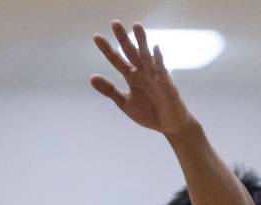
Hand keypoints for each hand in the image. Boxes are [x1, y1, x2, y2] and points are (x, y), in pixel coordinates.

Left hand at [91, 21, 192, 135]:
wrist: (169, 125)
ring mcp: (155, 77)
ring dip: (142, 42)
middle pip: (131, 53)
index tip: (96, 37)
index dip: (107, 49)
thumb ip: (109, 90)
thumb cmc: (148, 112)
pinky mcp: (167, 86)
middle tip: (114, 23)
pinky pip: (162, 72)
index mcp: (132, 77)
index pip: (117, 60)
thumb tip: (91, 77)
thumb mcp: (124, 103)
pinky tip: (155, 49)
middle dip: (123, 39)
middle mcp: (143, 73)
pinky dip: (158, 62)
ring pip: (147, 56)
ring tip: (136, 26)